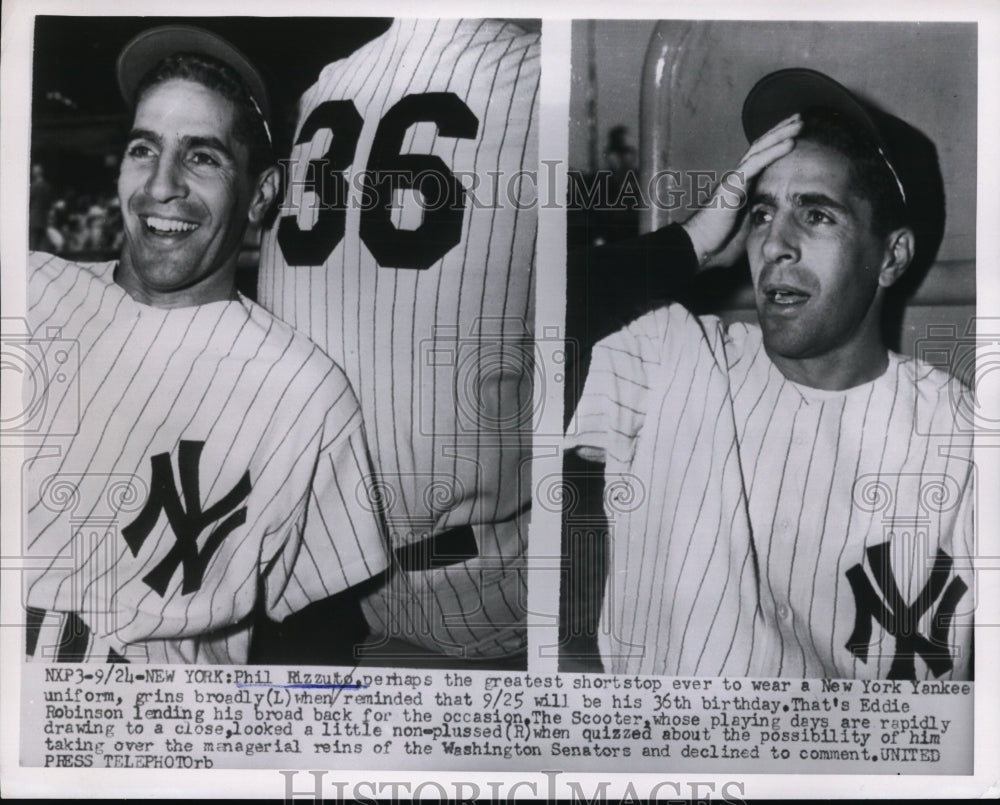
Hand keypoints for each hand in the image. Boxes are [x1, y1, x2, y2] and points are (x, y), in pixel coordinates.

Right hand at [681, 113, 802, 268]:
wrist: (699, 246)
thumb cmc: (719, 242)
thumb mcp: (748, 228)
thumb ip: (761, 220)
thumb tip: (780, 228)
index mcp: (742, 186)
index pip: (762, 159)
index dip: (777, 144)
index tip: (796, 134)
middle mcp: (737, 177)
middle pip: (761, 147)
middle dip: (780, 131)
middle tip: (800, 118)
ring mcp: (734, 179)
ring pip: (759, 149)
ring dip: (780, 134)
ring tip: (799, 122)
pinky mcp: (733, 184)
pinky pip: (756, 163)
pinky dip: (774, 151)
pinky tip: (790, 141)